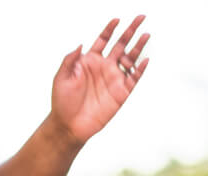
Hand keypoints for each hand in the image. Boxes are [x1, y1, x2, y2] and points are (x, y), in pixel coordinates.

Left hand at [50, 16, 149, 144]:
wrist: (69, 125)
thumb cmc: (62, 102)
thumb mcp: (61, 77)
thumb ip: (70, 60)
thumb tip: (80, 44)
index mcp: (89, 61)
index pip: (103, 40)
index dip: (110, 29)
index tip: (117, 19)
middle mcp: (104, 67)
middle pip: (121, 44)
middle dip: (130, 30)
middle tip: (141, 17)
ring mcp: (114, 79)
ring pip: (130, 58)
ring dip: (138, 47)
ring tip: (146, 34)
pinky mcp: (121, 93)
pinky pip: (134, 78)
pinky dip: (140, 69)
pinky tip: (145, 60)